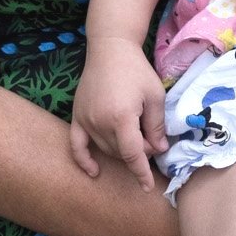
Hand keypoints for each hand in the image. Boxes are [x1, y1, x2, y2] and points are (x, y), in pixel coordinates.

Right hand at [68, 38, 167, 190]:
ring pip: (105, 149)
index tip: (149, 187)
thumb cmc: (136, 70)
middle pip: (120, 152)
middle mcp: (100, 122)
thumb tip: (158, 150)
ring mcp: (85, 119)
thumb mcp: (155, 95)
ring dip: (120, 151)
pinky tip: (93, 171)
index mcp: (121, 117)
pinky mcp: (77, 116)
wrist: (110, 49)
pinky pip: (76, 145)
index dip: (141, 172)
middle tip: (150, 137)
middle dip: (138, 151)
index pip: (132, 154)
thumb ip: (157, 125)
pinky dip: (84, 160)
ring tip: (134, 136)